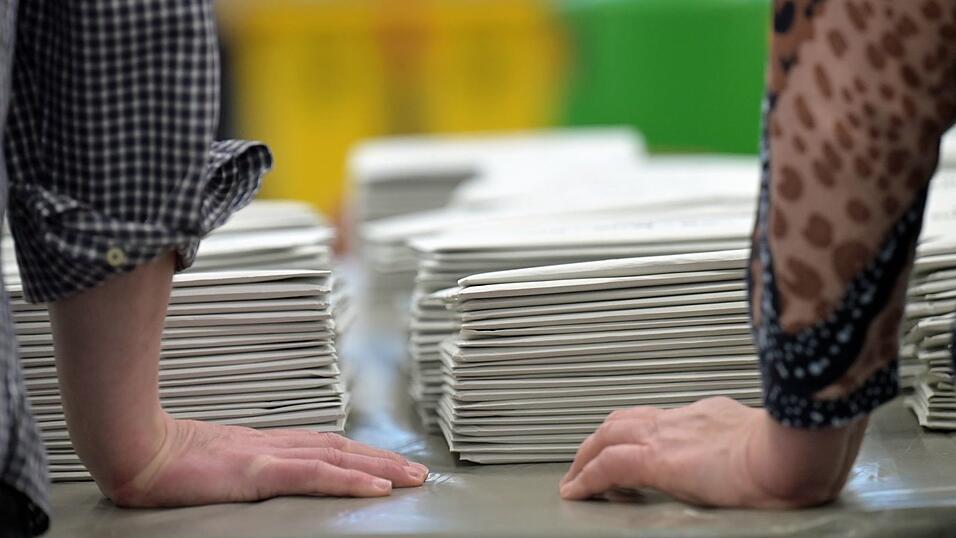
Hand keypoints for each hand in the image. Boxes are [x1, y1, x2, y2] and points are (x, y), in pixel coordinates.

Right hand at [104, 415, 427, 506]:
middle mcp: (273, 444)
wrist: (130, 446)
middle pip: (341, 448)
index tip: (387, 462)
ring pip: (338, 458)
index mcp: (263, 445)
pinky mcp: (257, 471)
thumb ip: (238, 468)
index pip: (323, 446)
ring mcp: (267, 455)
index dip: (359, 453)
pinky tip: (377, 486)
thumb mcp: (209, 465)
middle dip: (382, 459)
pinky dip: (350, 479)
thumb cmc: (160, 458)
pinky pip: (315, 475)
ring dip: (380, 468)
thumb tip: (252, 477)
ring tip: (411, 478)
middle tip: (417, 472)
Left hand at [559, 397, 865, 507]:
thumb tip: (770, 459)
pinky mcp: (659, 460)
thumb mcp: (771, 441)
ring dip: (587, 455)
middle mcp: (683, 420)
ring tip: (575, 476)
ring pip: (608, 436)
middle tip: (587, 458)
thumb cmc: (796, 452)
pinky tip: (575, 491)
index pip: (662, 419)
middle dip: (602, 437)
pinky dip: (586, 477)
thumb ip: (756, 444)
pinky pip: (608, 466)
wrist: (793, 453)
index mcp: (710, 416)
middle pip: (626, 420)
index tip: (636, 444)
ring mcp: (668, 436)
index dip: (641, 431)